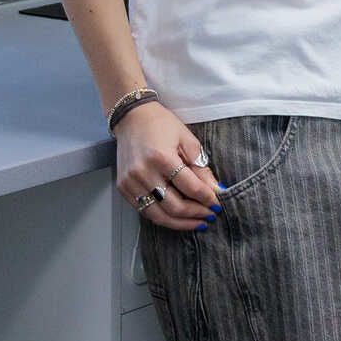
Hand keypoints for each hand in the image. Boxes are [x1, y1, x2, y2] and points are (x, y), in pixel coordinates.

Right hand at [119, 100, 222, 231]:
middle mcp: (144, 173)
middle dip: (196, 214)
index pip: (190, 187)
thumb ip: (200, 167)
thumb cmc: (161, 125)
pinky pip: (145, 211)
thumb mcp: (187, 140)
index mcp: (162, 158)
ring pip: (159, 215)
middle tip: (210, 216)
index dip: (207, 199)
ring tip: (197, 223)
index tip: (217, 204)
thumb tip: (215, 190)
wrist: (131, 117)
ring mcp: (131, 182)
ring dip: (181, 223)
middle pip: (174, 206)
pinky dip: (163, 218)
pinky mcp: (123, 188)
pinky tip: (177, 218)